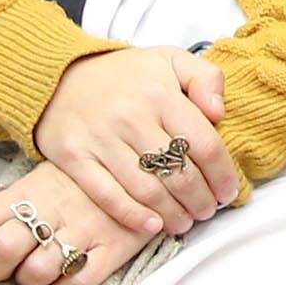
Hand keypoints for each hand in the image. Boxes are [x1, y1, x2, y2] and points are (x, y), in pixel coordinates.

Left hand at [0, 165, 142, 284]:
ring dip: (32, 281)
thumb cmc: (86, 179)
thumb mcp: (45, 178)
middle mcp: (52, 209)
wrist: (152, 163)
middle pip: (2, 251)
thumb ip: (14, 205)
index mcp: (28, 190)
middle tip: (6, 271)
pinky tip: (69, 278)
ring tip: (43, 271)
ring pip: (36, 273)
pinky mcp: (113, 248)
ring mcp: (83, 229)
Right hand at [39, 45, 243, 243]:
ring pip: (147, 189)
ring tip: (186, 221)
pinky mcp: (74, 159)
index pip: (204, 144)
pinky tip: (153, 225)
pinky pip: (107, 196)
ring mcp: (100, 140)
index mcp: (160, 94)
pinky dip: (133, 216)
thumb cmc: (123, 74)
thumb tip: (220, 112)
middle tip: (208, 211)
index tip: (229, 191)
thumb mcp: (170, 59)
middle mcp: (131, 118)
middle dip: (200, 200)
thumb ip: (206, 78)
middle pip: (178, 172)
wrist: (57, 76)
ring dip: (173, 213)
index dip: (222, 174)